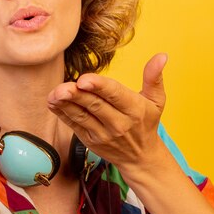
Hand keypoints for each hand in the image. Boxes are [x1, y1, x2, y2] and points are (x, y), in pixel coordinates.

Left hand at [47, 53, 168, 173]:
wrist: (141, 157)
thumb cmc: (146, 123)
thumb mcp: (156, 101)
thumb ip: (154, 77)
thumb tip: (162, 55)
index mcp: (135, 109)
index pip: (115, 95)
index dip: (99, 87)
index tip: (84, 79)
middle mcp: (119, 123)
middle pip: (95, 106)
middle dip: (78, 95)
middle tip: (63, 87)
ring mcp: (102, 134)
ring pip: (82, 117)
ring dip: (66, 105)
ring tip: (54, 94)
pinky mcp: (90, 141)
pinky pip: (74, 126)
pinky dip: (62, 114)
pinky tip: (52, 102)